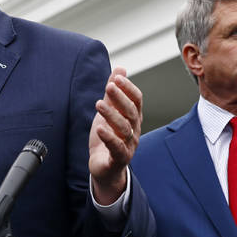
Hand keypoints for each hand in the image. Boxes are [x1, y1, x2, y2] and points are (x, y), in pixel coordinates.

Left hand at [89, 67, 142, 204]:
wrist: (104, 168)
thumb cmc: (108, 138)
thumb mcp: (109, 112)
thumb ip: (113, 93)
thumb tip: (120, 69)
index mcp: (133, 118)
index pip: (137, 100)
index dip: (128, 88)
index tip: (117, 77)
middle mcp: (134, 131)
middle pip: (131, 112)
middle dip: (121, 98)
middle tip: (109, 86)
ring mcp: (128, 145)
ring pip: (124, 128)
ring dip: (112, 115)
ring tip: (99, 104)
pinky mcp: (119, 158)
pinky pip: (117, 147)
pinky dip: (109, 137)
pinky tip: (100, 129)